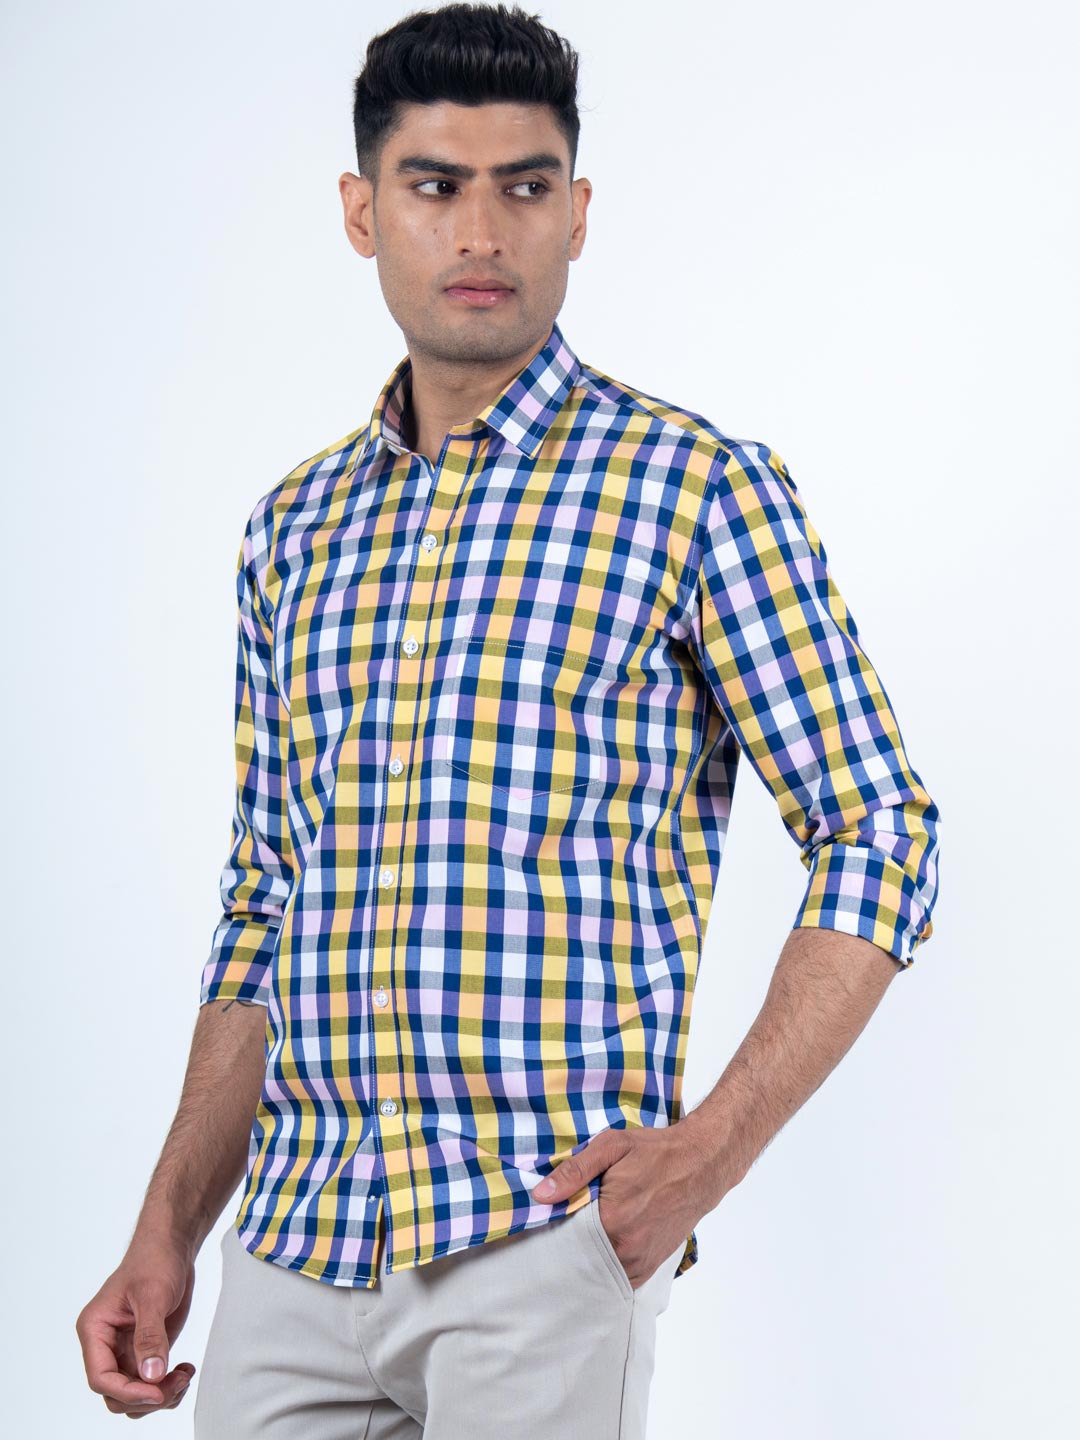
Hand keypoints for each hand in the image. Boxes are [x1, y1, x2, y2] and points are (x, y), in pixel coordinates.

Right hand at [75, 1228, 197, 1416]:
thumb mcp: (153, 1295)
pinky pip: (150, 1384)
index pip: (101, 1378)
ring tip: (184, 1375)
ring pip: (134, 1395)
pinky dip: (168, 1386)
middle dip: (147, 1396)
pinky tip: (185, 1370)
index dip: (128, 1391)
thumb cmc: (155, 1260)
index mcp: (95, 1330)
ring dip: (160, 1395)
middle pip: (116, 1394)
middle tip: (178, 1382)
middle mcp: (105, 1345)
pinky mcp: (144, 1351)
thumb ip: (150, 1336)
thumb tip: (151, 1376)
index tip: (158, 1392)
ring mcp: (125, 1350)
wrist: (172, 1246)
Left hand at [532, 1121, 719, 1288]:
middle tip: (558, 1227)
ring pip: (597, 1270)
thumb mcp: (612, 1146)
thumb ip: (574, 1171)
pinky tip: (600, 1247)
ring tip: (580, 1235)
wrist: (701, 1165)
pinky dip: (605, 1266)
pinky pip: (617, 1277)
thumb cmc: (656, 1152)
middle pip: (579, 1256)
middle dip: (566, 1244)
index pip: (564, 1236)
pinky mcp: (650, 1267)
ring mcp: (639, 1261)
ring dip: (586, 1257)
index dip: (551, 1227)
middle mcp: (625, 1248)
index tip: (543, 1220)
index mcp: (611, 1219)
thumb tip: (540, 1194)